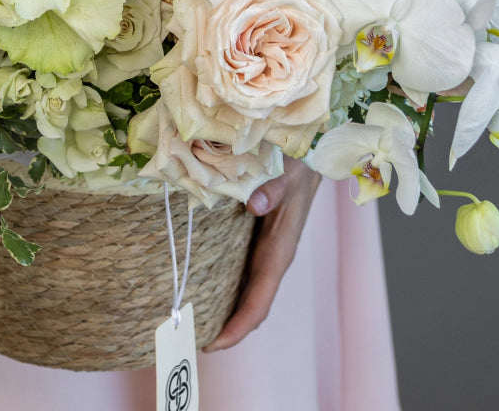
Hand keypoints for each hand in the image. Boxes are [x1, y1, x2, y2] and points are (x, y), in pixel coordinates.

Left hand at [204, 161, 320, 350]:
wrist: (310, 154)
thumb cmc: (298, 165)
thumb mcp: (287, 173)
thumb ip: (273, 189)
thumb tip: (254, 205)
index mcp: (279, 251)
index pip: (258, 302)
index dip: (237, 327)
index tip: (213, 343)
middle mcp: (271, 257)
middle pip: (249, 305)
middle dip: (224, 326)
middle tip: (188, 337)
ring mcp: (264, 250)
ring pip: (244, 291)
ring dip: (221, 307)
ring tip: (189, 318)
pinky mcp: (257, 238)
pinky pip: (239, 270)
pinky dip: (221, 283)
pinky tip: (199, 283)